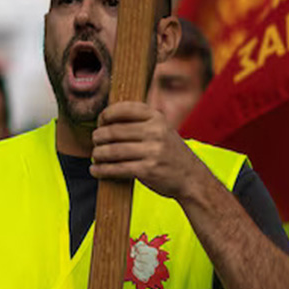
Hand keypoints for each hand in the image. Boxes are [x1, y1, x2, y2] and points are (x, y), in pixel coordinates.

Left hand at [89, 101, 203, 199]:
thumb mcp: (163, 130)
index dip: (106, 114)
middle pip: (114, 131)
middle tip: (95, 141)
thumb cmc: (171, 154)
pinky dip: (102, 170)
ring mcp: (152, 151)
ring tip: (95, 156)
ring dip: (98, 154)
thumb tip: (106, 121)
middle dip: (98, 136)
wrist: (193, 179)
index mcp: (157, 117)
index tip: (100, 122)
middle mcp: (155, 132)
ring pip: (113, 150)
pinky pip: (117, 168)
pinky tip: (95, 170)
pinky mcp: (147, 170)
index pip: (124, 109)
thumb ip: (141, 123)